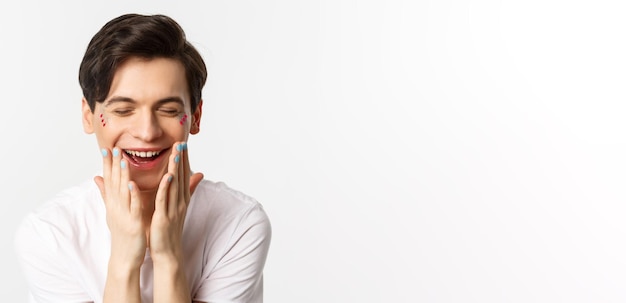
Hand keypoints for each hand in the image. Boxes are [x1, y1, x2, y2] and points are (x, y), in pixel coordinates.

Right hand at [94, 147, 146, 269]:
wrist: (124, 258)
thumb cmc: (122, 234)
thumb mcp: (112, 212)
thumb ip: (106, 194)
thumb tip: (96, 177)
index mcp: (113, 204)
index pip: (109, 180)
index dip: (107, 165)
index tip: (107, 149)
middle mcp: (116, 207)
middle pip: (113, 183)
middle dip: (113, 165)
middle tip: (113, 148)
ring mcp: (123, 215)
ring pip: (123, 192)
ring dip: (122, 176)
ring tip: (123, 160)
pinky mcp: (133, 223)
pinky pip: (133, 207)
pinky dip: (132, 195)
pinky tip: (132, 184)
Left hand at [149, 142, 202, 261]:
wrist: (167, 252)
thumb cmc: (169, 230)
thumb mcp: (178, 208)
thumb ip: (185, 192)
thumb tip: (197, 177)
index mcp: (182, 199)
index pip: (184, 176)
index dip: (184, 160)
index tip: (183, 145)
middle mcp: (180, 202)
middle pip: (182, 177)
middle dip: (181, 160)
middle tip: (181, 143)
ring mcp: (173, 210)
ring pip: (175, 186)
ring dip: (175, 169)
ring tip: (175, 154)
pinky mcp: (164, 218)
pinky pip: (164, 200)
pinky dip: (165, 188)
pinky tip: (167, 177)